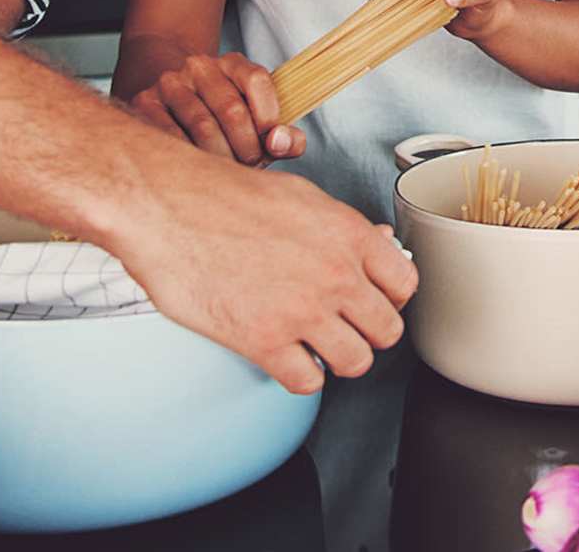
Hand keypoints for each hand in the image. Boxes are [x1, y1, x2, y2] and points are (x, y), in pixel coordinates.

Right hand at [111, 153, 417, 392]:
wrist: (172, 207)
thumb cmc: (228, 196)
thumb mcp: (303, 197)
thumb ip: (343, 229)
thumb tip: (376, 246)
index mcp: (350, 234)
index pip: (406, 284)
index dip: (392, 296)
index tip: (377, 299)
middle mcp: (336, 274)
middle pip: (387, 329)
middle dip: (371, 331)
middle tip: (350, 326)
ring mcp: (303, 311)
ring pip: (356, 362)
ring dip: (340, 358)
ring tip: (321, 345)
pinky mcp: (264, 341)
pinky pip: (308, 381)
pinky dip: (301, 375)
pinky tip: (289, 355)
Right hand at [128, 51, 304, 165]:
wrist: (176, 100)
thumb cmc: (226, 119)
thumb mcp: (259, 119)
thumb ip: (284, 135)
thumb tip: (280, 143)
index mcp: (233, 62)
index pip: (257, 80)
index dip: (269, 117)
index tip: (272, 143)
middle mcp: (201, 66)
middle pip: (231, 109)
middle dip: (247, 147)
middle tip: (251, 167)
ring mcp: (170, 84)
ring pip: (202, 127)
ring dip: (222, 158)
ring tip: (230, 172)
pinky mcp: (144, 104)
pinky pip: (172, 138)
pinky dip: (192, 159)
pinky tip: (201, 170)